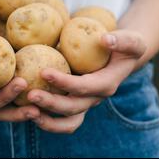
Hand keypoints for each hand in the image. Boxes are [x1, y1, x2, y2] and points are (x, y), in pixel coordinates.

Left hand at [28, 29, 145, 133]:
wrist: (123, 56)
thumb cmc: (127, 44)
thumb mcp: (131, 40)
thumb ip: (121, 40)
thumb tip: (105, 39)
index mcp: (107, 84)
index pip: (84, 87)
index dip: (65, 82)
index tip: (44, 71)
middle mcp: (96, 97)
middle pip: (73, 107)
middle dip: (51, 103)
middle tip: (30, 94)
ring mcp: (86, 102)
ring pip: (67, 119)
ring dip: (48, 118)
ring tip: (28, 110)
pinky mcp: (77, 101)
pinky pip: (62, 118)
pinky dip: (47, 118)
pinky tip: (28, 109)